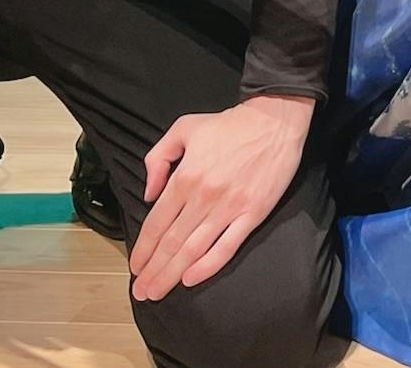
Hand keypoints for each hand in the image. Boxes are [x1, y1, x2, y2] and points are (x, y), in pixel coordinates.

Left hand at [129, 93, 311, 300]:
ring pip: (194, 249)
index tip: (135, 266)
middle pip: (172, 242)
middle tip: (142, 290)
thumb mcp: (184, 128)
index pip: (156, 222)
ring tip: (158, 292)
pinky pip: (227, 246)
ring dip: (173, 274)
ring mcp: (230, 207)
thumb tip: (149, 193)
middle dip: (153, 270)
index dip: (143, 249)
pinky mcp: (253, 213)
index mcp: (186, 176)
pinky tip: (192, 278)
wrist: (275, 119)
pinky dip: (208, 265)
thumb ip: (158, 158)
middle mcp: (204, 196)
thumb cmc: (229, 124)